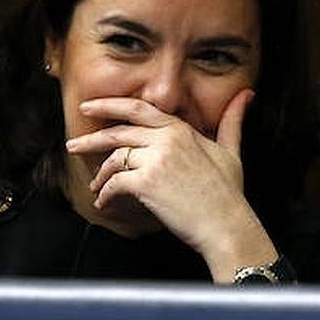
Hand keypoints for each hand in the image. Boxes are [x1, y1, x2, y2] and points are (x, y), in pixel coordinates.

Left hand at [64, 88, 278, 280]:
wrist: (226, 224)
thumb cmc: (229, 192)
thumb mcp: (231, 151)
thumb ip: (232, 122)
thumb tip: (245, 95)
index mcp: (182, 130)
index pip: (139, 109)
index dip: (110, 105)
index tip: (90, 106)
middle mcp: (167, 139)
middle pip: (118, 132)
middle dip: (91, 138)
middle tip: (74, 144)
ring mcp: (156, 160)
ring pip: (114, 159)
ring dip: (100, 175)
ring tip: (95, 186)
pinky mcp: (147, 183)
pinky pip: (114, 183)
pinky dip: (105, 195)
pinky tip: (105, 204)